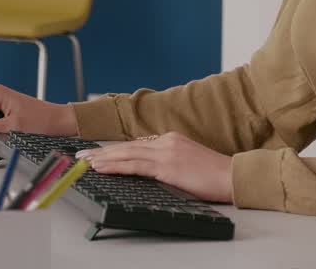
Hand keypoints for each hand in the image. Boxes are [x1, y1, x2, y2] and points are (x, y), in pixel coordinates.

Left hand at [75, 132, 233, 203]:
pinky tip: (101, 168)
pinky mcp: (167, 166)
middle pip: (126, 146)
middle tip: (81, 155)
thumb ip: (169, 163)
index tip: (98, 153)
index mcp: (171, 139)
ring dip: (102, 158)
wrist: (233, 175)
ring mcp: (166, 152)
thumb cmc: (215, 175)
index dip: (115, 149)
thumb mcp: (188, 163)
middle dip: (102, 151)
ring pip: (126, 153)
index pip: (136, 144)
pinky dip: (114, 166)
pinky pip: (134, 165)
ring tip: (85, 162)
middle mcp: (166, 141)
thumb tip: (152, 171)